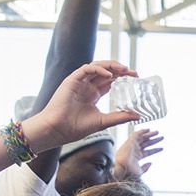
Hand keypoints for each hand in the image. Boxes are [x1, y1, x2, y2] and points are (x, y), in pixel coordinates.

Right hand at [24, 61, 139, 150]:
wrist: (57, 130)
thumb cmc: (75, 127)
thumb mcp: (103, 121)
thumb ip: (119, 117)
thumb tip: (137, 116)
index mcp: (93, 94)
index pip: (110, 81)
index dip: (123, 78)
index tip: (135, 78)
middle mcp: (87, 86)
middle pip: (106, 72)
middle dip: (120, 70)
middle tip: (134, 72)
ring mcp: (79, 82)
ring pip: (97, 66)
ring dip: (111, 66)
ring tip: (124, 70)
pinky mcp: (71, 80)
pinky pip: (86, 69)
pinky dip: (98, 69)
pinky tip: (109, 75)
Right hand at [113, 127, 160, 181]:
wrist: (123, 169)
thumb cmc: (129, 172)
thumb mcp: (140, 171)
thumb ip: (145, 167)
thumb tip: (150, 163)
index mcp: (137, 157)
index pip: (148, 152)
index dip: (155, 150)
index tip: (161, 148)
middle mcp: (135, 150)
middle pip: (146, 144)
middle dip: (154, 140)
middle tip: (161, 137)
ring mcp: (132, 146)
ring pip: (142, 138)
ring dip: (150, 134)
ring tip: (157, 132)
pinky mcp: (130, 141)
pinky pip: (136, 134)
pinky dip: (142, 131)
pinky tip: (148, 129)